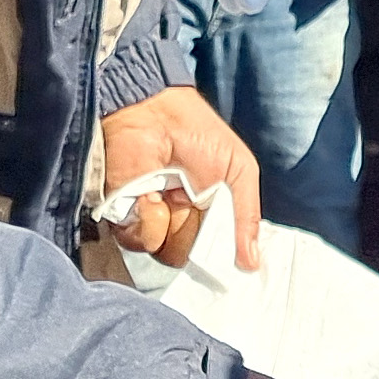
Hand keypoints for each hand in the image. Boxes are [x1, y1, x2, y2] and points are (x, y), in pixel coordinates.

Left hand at [99, 85, 262, 269]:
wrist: (152, 114)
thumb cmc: (199, 134)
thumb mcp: (238, 171)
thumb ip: (247, 217)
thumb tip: (253, 263)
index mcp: (210, 211)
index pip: (219, 250)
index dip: (224, 255)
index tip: (232, 257)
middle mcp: (181, 221)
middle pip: (195, 258)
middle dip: (198, 237)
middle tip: (196, 207)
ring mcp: (152, 220)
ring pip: (167, 254)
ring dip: (173, 227)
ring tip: (170, 195)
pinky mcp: (124, 217)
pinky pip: (139, 241)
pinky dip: (148, 221)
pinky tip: (151, 196)